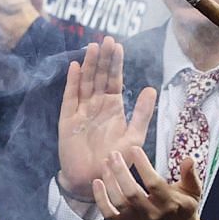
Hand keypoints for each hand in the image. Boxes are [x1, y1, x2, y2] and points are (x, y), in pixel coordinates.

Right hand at [57, 39, 155, 202]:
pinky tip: (75, 66)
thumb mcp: (134, 137)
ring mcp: (81, 111)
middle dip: (103, 58)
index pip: (114, 80)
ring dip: (89, 65)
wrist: (93, 180)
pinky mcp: (68, 120)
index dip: (115, 63)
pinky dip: (72, 82)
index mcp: (113, 108)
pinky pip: (70, 97)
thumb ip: (142, 113)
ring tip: (93, 47)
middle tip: (106, 39)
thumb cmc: (115, 161)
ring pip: (85, 83)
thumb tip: (150, 88)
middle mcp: (97, 106)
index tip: (117, 45)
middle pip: (99, 77)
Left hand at [95, 148, 207, 219]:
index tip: (134, 149)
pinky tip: (97, 183)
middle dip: (120, 171)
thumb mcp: (193, 193)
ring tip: (105, 164)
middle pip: (132, 192)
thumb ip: (190, 176)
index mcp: (170, 203)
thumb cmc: (184, 211)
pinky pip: (109, 214)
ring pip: (119, 201)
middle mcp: (153, 214)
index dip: (143, 165)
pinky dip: (100, 199)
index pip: (153, 183)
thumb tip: (188, 159)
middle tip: (113, 154)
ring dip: (109, 181)